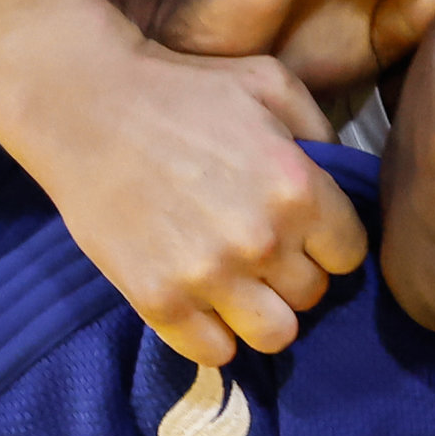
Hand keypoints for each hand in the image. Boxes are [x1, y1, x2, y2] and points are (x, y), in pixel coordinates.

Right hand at [8, 29, 367, 364]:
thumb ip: (318, 132)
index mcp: (297, 187)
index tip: (301, 231)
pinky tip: (200, 301)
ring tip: (237, 285)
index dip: (328, 241)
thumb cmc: (179, 89)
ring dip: (261, 313)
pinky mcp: (158, 301)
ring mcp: (208, 277)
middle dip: (293, 273)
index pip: (350, 254)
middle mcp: (261, 241)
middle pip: (313, 295)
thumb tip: (336, 180)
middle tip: (260, 248)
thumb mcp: (268, 82)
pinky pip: (214, 353)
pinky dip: (212, 334)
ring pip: (275, 336)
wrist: (84, 105)